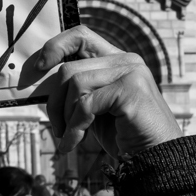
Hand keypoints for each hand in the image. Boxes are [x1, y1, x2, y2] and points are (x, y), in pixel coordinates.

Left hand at [18, 25, 180, 157]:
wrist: (156, 159)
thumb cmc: (124, 135)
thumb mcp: (95, 107)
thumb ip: (77, 90)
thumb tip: (41, 81)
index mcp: (117, 60)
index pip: (81, 36)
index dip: (55, 46)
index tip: (39, 68)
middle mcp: (126, 60)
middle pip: (70, 67)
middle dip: (55, 101)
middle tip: (56, 127)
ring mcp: (131, 73)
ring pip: (75, 84)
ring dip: (66, 117)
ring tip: (70, 138)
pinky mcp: (130, 90)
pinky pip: (86, 105)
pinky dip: (74, 128)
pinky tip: (73, 144)